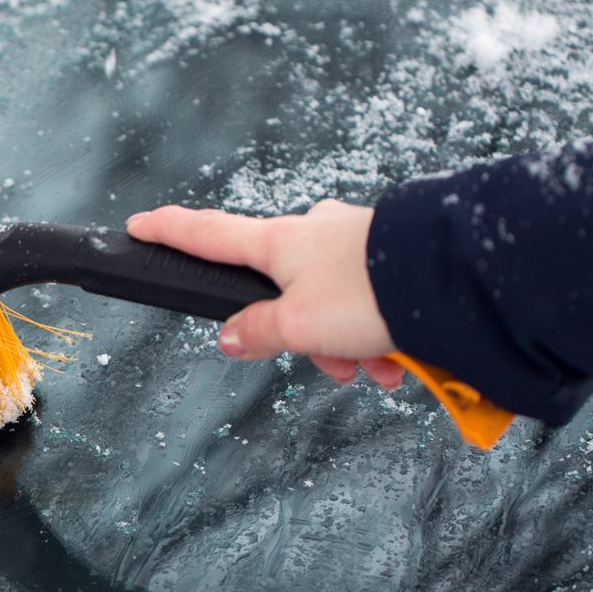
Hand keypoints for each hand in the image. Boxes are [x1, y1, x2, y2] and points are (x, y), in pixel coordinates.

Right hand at [125, 201, 403, 387]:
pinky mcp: (392, 259)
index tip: (140, 225)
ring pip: (332, 306)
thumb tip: (230, 335)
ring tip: (378, 366)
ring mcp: (355, 244)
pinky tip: (401, 358)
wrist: (452, 279)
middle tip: (332, 363)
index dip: (170, 232)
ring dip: (349, 345)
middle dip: (304, 337)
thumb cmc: (372, 291)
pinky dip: (381, 337)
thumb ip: (257, 332)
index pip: (207, 235)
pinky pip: (370, 306)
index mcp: (278, 243)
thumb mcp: (298, 325)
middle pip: (282, 292)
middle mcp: (314, 236)